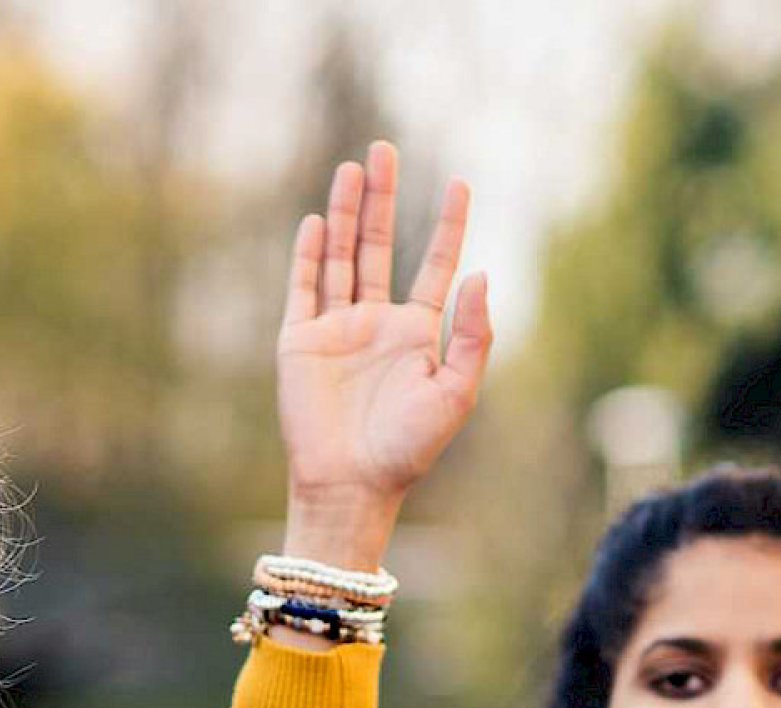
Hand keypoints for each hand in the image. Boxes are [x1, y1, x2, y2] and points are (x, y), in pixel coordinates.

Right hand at [277, 142, 491, 513]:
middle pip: (378, 246)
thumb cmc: (408, 447)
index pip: (434, 264)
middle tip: (385, 150)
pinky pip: (303, 290)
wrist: (352, 484)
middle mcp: (374, 323)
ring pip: (340, 258)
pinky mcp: (299, 343)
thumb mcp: (457, 390)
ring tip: (353, 168)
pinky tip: (316, 221)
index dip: (447, 225)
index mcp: (415, 333)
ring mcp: (335, 330)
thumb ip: (472, 332)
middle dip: (383, 199)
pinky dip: (308, 255)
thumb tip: (480, 272)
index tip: (459, 182)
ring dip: (345, 214)